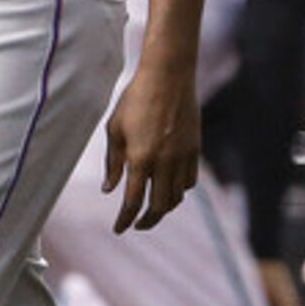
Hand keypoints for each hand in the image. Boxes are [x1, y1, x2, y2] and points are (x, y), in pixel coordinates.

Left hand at [102, 58, 198, 232]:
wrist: (168, 76)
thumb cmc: (136, 99)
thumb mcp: (115, 129)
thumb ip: (113, 162)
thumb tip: (110, 189)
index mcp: (140, 158)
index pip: (132, 201)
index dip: (125, 219)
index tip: (119, 229)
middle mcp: (164, 162)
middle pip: (159, 207)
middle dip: (147, 221)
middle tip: (137, 224)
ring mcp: (182, 157)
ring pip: (176, 197)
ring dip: (164, 208)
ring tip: (152, 208)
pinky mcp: (194, 150)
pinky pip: (189, 181)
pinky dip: (179, 191)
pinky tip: (169, 188)